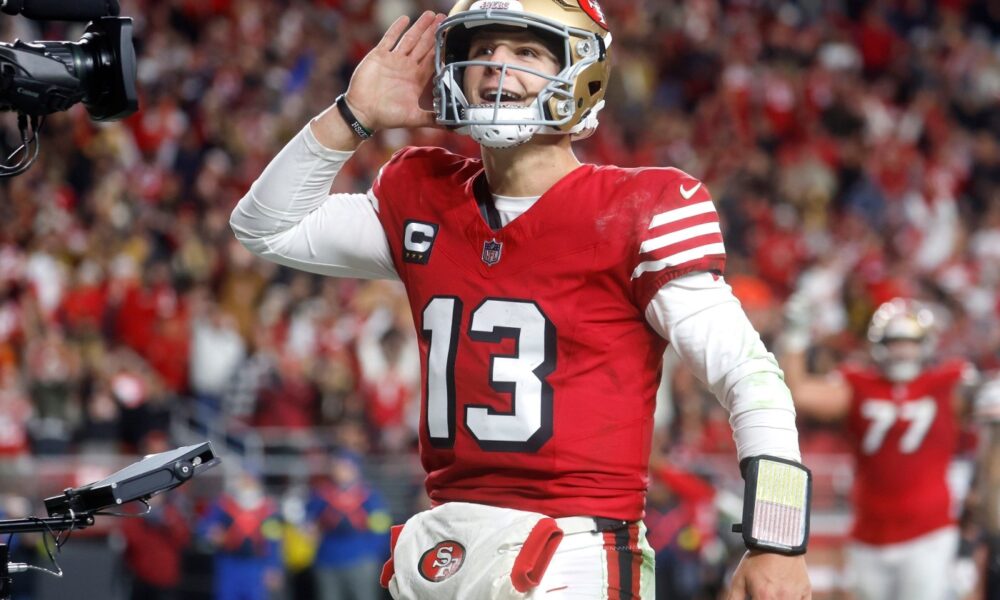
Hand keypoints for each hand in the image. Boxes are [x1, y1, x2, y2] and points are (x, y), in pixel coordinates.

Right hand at [343, 11, 445, 131]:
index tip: (450, 36)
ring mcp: (393, 60)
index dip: (441, 47)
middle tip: (444, 19)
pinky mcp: (379, 56)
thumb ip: (433, 118)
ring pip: (409, 39)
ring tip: (430, 15)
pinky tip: (405, 19)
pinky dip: (397, 28)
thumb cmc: (386, 117)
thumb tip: (452, 125)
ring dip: (420, 27)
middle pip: (423, 45)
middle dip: (433, 32)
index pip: (432, 59)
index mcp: (416, 79)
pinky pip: (389, 39)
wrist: (362, 113)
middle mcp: (407, 67)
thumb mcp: (414, 118)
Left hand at [727, 551, 810, 599]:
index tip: (754, 596)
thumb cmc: (757, 559)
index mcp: (764, 598)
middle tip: (763, 593)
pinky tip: (786, 593)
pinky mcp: (806, 591)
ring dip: (780, 599)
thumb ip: (734, 598)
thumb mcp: (739, 578)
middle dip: (766, 598)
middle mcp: (782, 599)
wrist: (778, 541)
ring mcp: (796, 596)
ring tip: (772, 592)